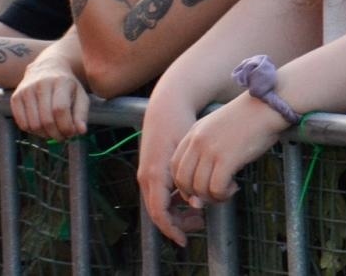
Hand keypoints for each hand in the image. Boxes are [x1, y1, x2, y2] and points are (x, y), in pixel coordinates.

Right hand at [10, 54, 89, 139]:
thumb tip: (81, 131)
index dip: (66, 127)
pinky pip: (22, 124)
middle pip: (46, 120)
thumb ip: (81, 114)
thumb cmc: (67, 85)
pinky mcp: (16, 97)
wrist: (47, 67)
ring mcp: (26, 90)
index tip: (71, 133)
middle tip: (62, 136)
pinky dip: (33, 131)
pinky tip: (41, 126)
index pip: (60, 109)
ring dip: (45, 135)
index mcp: (60, 81)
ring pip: (34, 125)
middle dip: (56, 134)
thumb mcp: (80, 95)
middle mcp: (41, 83)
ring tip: (53, 131)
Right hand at [137, 90, 206, 245]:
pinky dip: (173, 201)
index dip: (172, 230)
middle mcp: (146, 177)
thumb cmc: (179, 125)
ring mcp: (146, 173)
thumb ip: (191, 182)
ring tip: (198, 212)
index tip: (185, 241)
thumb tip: (196, 207)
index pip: (159, 214)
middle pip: (159, 213)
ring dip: (177, 213)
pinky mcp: (150, 169)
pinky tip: (190, 197)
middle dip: (178, 223)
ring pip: (159, 204)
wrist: (166, 105)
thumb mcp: (188, 152)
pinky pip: (159, 194)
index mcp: (154, 175)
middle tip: (200, 223)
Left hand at [170, 94, 286, 206]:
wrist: (266, 107)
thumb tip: (200, 183)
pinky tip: (235, 186)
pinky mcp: (226, 158)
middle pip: (182, 181)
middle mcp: (197, 141)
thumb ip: (205, 152)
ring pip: (199, 188)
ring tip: (227, 190)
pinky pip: (216, 188)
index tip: (199, 190)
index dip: (184, 184)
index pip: (174, 166)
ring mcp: (210, 150)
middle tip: (213, 194)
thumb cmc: (246, 121)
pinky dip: (224, 194)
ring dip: (212, 197)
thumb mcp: (217, 131)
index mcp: (193, 133)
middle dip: (196, 195)